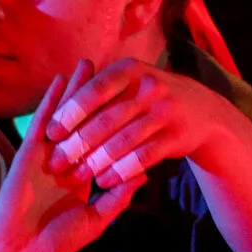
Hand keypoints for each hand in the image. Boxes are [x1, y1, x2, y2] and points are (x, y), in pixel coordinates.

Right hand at [0, 62, 146, 251]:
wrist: (15, 249)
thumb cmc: (52, 241)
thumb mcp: (93, 223)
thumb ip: (117, 199)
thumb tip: (143, 173)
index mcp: (83, 179)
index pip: (105, 145)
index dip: (118, 123)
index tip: (135, 101)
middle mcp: (66, 161)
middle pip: (87, 122)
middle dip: (99, 98)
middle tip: (115, 71)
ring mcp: (47, 155)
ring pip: (66, 116)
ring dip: (76, 89)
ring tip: (89, 63)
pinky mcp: (29, 152)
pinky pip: (42, 122)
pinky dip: (51, 100)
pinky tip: (60, 80)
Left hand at [44, 57, 234, 187]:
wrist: (201, 110)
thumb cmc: (147, 98)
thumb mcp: (128, 82)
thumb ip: (98, 91)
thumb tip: (55, 107)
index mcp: (129, 70)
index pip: (94, 91)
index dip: (70, 112)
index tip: (51, 133)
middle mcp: (150, 87)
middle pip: (106, 119)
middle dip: (78, 144)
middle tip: (56, 163)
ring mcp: (166, 111)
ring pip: (123, 141)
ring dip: (98, 161)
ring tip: (78, 176)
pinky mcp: (177, 136)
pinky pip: (144, 157)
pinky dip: (122, 170)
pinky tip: (105, 181)